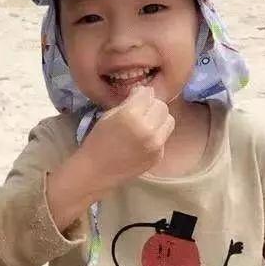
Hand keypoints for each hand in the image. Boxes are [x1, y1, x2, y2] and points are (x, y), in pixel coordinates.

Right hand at [46, 86, 173, 231]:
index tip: (135, 96)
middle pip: (162, 106)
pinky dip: (157, 134)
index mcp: (131, 115)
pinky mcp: (159, 156)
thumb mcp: (109, 115)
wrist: (95, 172)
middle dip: (152, 105)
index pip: (148, 94)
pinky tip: (143, 140)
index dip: (141, 94)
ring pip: (169, 120)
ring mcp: (156, 145)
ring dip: (159, 119)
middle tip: (141, 110)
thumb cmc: (97, 140)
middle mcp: (148, 129)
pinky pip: (164, 137)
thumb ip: (129, 103)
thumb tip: (145, 93)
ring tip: (145, 124)